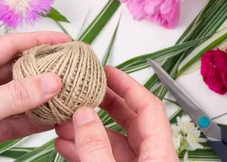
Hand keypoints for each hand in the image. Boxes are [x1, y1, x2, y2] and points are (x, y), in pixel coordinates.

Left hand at [0, 32, 70, 161]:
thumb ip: (14, 96)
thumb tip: (51, 81)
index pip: (8, 46)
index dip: (38, 41)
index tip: (64, 41)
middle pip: (16, 70)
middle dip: (43, 70)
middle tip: (70, 68)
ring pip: (18, 97)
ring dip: (41, 97)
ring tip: (66, 94)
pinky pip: (14, 121)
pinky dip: (33, 120)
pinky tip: (50, 119)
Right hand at [55, 66, 177, 161]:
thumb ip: (96, 146)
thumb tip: (84, 115)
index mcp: (161, 153)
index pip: (149, 106)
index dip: (128, 86)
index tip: (108, 72)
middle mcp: (152, 158)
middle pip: (132, 120)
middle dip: (106, 103)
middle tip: (86, 90)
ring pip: (114, 141)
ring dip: (88, 130)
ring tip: (65, 119)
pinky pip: (105, 158)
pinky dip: (85, 150)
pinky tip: (65, 144)